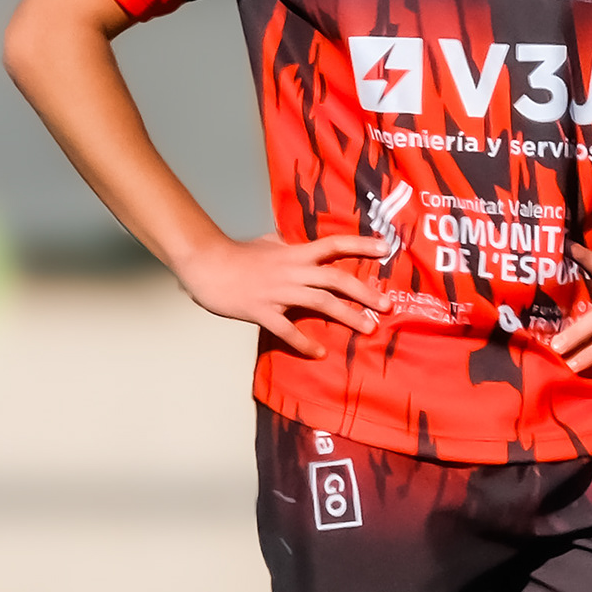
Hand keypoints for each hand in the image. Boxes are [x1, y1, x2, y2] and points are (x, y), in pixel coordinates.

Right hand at [173, 232, 387, 358]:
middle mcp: (292, 271)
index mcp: (295, 253)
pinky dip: (304, 343)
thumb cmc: (234, 254)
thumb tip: (289, 239)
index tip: (386, 248)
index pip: (334, 244)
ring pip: (321, 303)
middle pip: (336, 279)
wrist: (204, 265)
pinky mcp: (262, 311)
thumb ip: (283, 243)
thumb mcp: (265, 242)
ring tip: (369, 329)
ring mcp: (278, 292)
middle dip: (365, 292)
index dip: (361, 244)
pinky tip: (319, 353)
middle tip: (388, 305)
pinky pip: (287, 330)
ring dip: (348, 316)